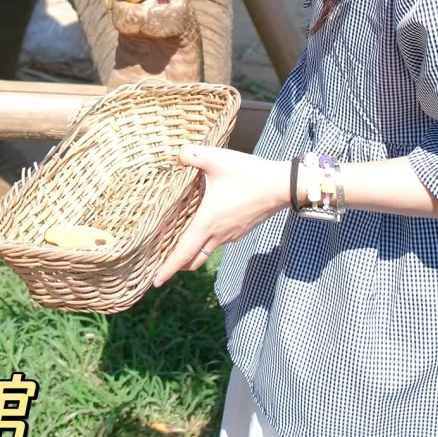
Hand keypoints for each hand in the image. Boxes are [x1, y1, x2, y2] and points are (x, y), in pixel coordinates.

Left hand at [152, 145, 289, 286]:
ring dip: (192, 251)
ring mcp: (231, 235)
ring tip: (178, 243)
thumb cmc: (249, 174)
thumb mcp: (217, 159)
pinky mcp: (240, 229)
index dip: (168, 268)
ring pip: (206, 250)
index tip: (155, 282)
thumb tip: (177, 156)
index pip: (183, 253)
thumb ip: (191, 154)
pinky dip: (206, 240)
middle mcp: (219, 235)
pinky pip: (219, 240)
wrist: (282, 185)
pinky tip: (204, 224)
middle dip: (177, 265)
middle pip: (193, 259)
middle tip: (161, 265)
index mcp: (208, 223)